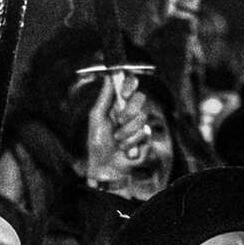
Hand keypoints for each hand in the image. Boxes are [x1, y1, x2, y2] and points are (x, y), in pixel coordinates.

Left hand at [85, 74, 148, 190]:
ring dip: (126, 131)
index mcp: (119, 105)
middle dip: (128, 111)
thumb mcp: (97, 118)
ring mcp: (140, 126)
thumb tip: (108, 78)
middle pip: (140, 99)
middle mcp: (131, 113)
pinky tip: (125, 149)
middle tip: (119, 121)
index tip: (124, 93)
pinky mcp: (146, 140)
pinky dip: (131, 142)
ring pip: (142, 118)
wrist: (105, 166)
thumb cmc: (98, 144)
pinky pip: (145, 134)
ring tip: (118, 141)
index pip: (130, 87)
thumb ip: (104, 98)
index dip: (130, 85)